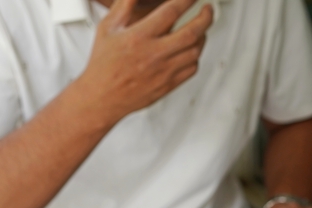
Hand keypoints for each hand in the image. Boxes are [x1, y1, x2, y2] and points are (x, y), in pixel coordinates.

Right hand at [78, 0, 212, 126]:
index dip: (186, 0)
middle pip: (192, 32)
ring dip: (203, 35)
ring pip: (195, 50)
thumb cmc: (104, 63)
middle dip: (205, 17)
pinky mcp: (169, 85)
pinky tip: (193, 49)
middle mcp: (154, 54)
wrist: (103, 96)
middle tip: (208, 9)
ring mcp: (164, 71)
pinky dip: (196, 55)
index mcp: (139, 37)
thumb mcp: (108, 27)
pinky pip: (192, 68)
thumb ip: (125, 5)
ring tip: (201, 28)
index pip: (171, 11)